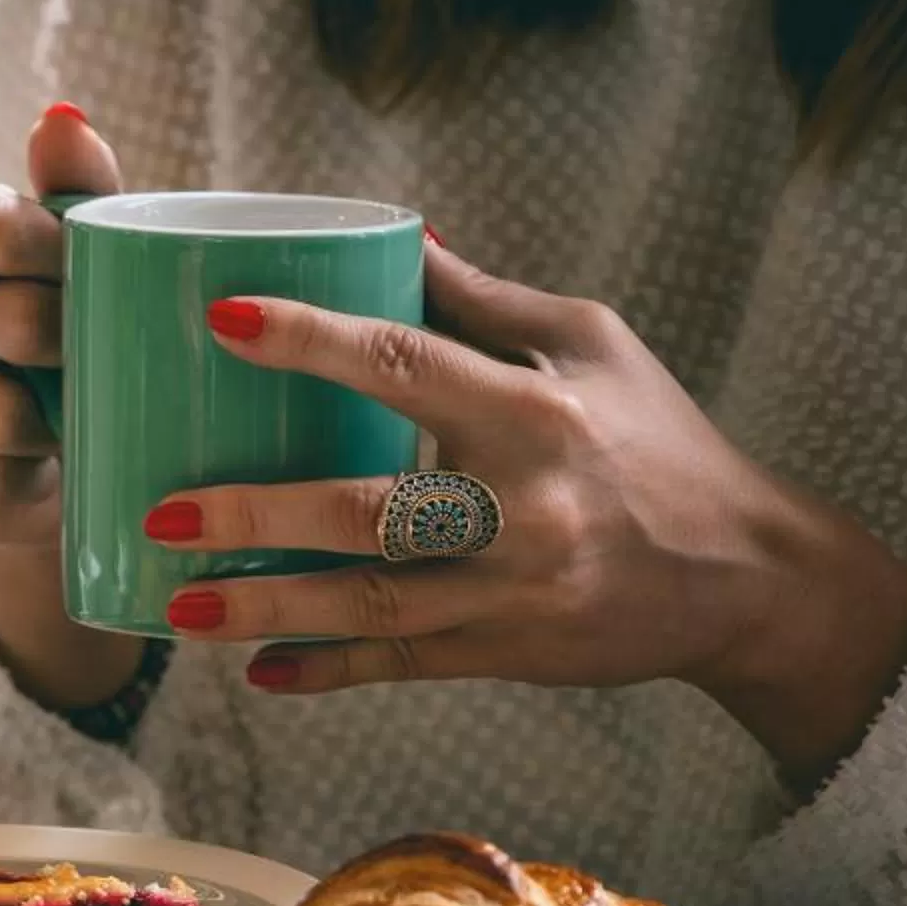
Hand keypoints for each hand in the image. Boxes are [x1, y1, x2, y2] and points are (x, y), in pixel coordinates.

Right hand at [0, 102, 142, 709]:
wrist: (26, 452)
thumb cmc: (60, 334)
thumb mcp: (79, 259)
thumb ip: (76, 189)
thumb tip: (62, 116)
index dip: (58, 255)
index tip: (92, 280)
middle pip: (11, 324)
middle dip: (71, 351)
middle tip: (91, 362)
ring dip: (50, 428)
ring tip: (61, 421)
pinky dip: (21, 482)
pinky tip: (26, 468)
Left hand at [151, 239, 906, 787]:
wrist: (747, 577)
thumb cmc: (657, 442)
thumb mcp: (589, 346)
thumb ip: (482, 301)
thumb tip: (394, 232)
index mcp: (536, 412)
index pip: (407, 363)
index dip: (312, 341)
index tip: (223, 320)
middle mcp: (524, 506)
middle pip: (368, 511)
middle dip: (258, 514)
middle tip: (159, 513)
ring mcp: (512, 590)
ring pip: (368, 604)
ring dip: (266, 609)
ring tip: (174, 608)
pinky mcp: (507, 653)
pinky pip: (398, 664)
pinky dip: (324, 673)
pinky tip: (256, 673)